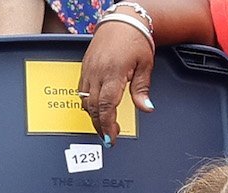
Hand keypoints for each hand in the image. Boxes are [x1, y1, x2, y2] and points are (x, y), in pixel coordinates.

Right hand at [78, 21, 155, 143]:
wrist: (122, 20)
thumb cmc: (134, 39)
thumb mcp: (145, 65)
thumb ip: (142, 89)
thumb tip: (146, 108)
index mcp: (114, 72)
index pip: (107, 106)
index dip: (108, 125)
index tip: (111, 137)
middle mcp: (98, 72)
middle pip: (94, 107)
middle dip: (100, 126)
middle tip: (109, 137)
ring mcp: (88, 70)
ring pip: (85, 101)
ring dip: (94, 117)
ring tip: (104, 127)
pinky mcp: (84, 68)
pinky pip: (82, 91)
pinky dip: (88, 104)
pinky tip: (96, 110)